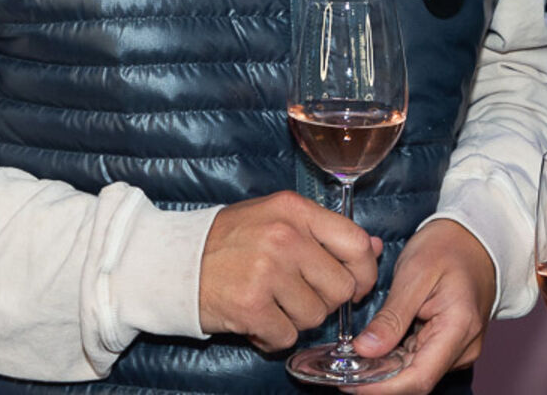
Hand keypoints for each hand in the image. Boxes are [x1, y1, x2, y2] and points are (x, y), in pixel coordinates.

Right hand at [197, 190, 382, 350]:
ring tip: (271, 303)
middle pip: (340, 287)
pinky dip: (273, 336)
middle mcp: (284, 237)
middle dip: (325, 301)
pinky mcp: (250, 306)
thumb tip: (373, 248)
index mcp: (294, 210)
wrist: (173, 262)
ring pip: (315, 316)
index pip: (356, 243)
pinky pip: (286, 336)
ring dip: (297, 319)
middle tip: (298, 296)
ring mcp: (267, 272)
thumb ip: (325, 232)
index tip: (355, 285)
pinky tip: (256, 320)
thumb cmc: (229, 241)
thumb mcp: (278, 219)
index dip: (364, 272)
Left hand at [351, 218, 496, 392]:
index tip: (349, 382)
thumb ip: (392, 315)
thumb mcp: (415, 272)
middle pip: (415, 379)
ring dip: (383, 368)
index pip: (418, 378)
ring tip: (353, 352)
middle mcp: (463, 347)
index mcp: (459, 328)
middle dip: (376, 377)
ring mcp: (458, 349)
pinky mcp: (449, 345)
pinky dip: (394, 357)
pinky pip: (418, 360)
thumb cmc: (448, 247)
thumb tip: (366, 350)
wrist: (473, 238)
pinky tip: (375, 344)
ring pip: (414, 372)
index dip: (381, 387)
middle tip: (340, 364)